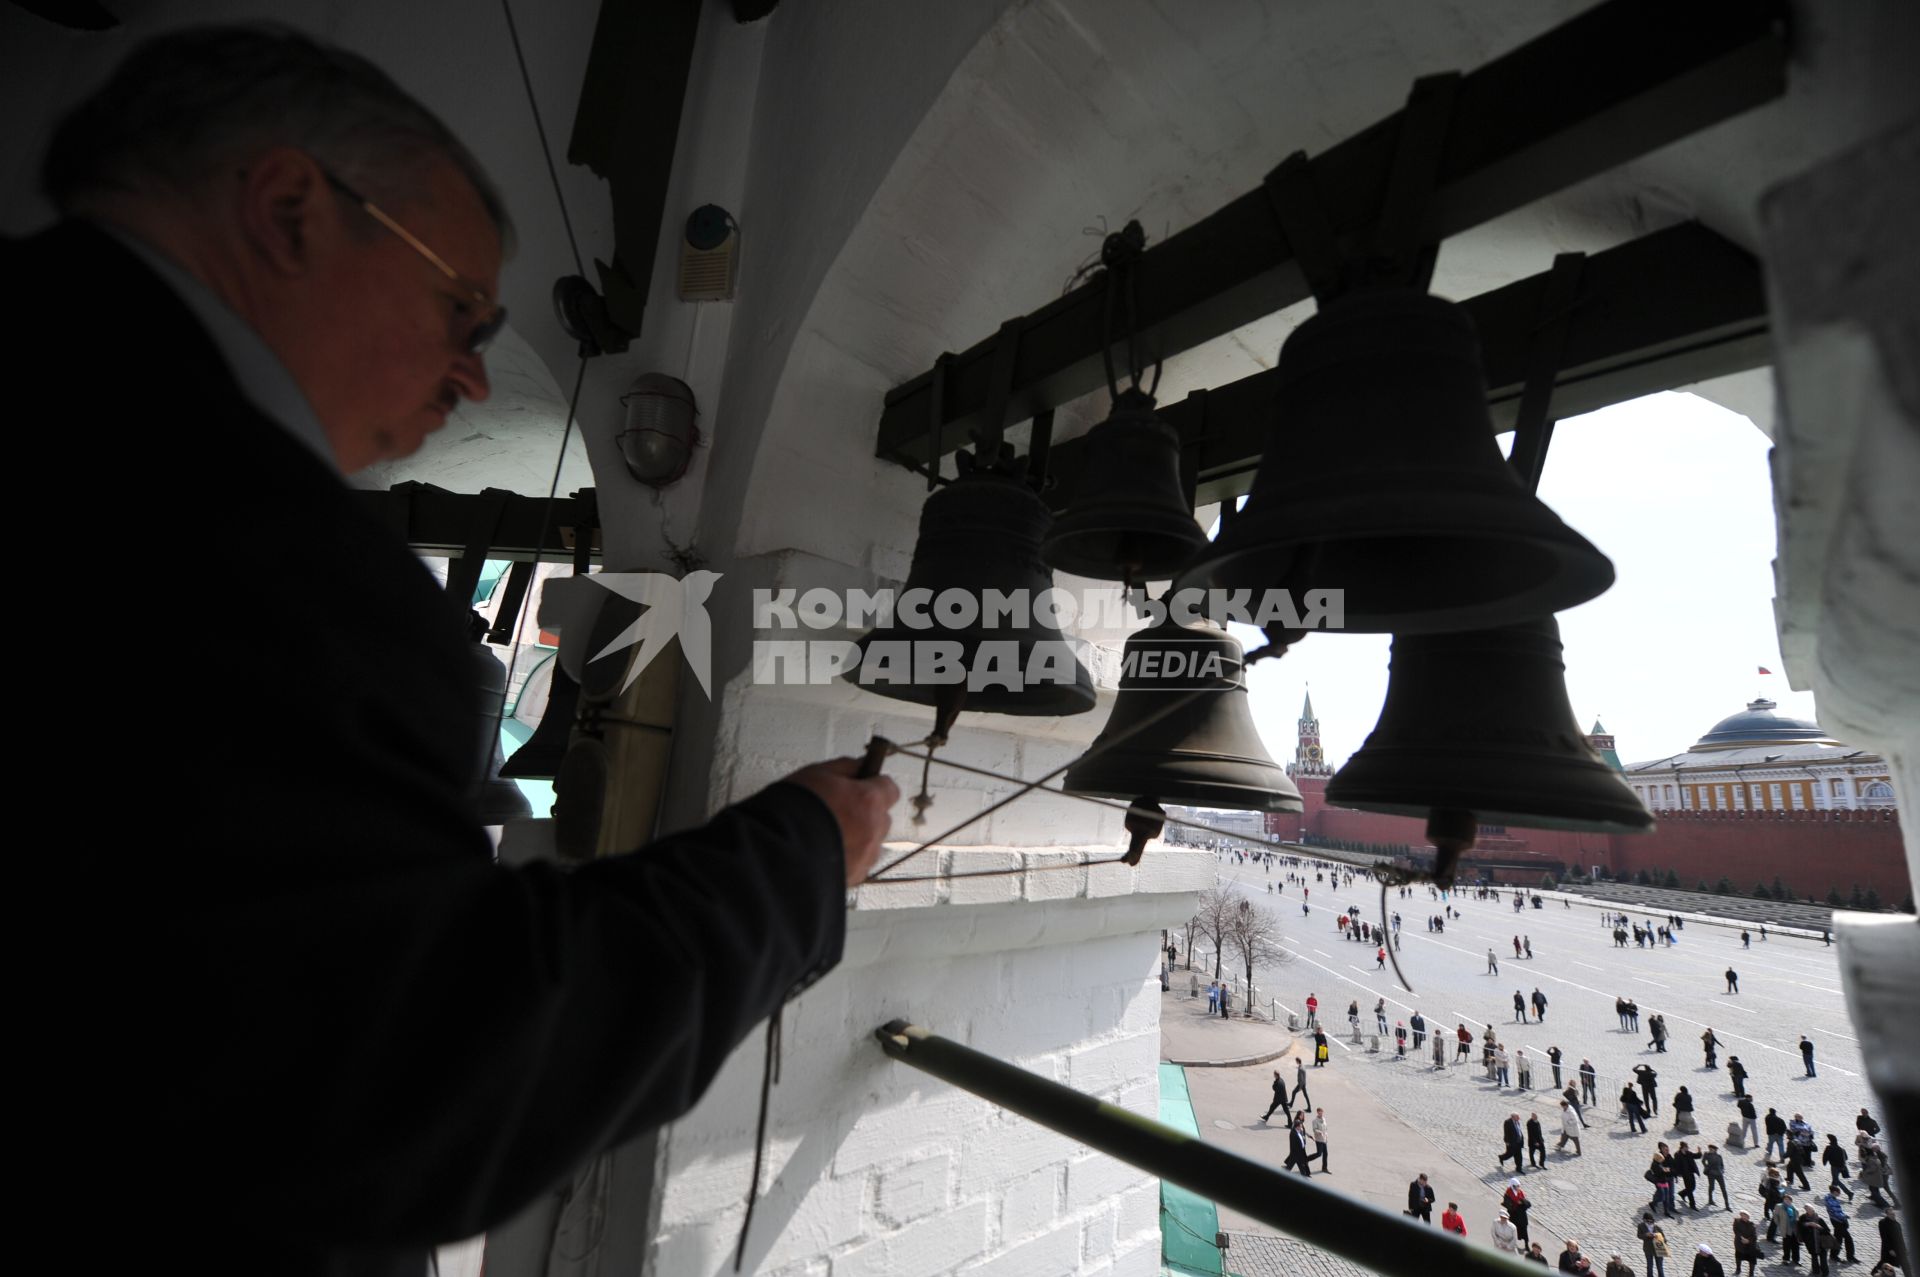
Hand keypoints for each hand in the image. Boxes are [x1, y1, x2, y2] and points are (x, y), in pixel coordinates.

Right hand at [782, 757, 900, 885]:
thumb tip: (859, 765)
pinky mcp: (853, 878)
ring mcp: (864, 857)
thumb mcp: (815, 774)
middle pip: (881, 817)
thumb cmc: (790, 813)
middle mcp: (872, 830)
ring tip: (827, 835)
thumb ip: (844, 768)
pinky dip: (847, 858)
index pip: (889, 788)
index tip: (861, 784)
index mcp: (868, 801)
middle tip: (838, 810)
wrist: (775, 855)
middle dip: (865, 813)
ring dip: (857, 838)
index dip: (874, 785)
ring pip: (871, 843)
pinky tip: (823, 852)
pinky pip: (858, 864)